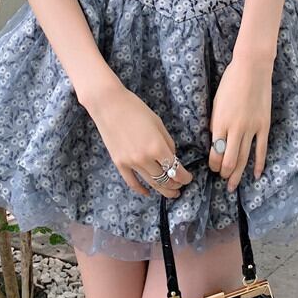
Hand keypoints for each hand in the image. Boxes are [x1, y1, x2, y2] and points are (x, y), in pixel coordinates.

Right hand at [87, 83, 194, 198]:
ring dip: (163, 190)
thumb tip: (172, 157)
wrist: (108, 104)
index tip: (188, 178)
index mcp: (157, 147)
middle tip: (180, 187)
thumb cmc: (135, 109)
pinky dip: (141, 189)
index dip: (185, 177)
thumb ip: (168, 142)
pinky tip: (148, 193)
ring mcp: (130, 163)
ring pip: (151, 183)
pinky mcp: (119, 163)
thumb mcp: (158, 123)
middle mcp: (144, 158)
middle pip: (164, 180)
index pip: (176, 170)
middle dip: (175, 185)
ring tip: (170, 193)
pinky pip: (132, 182)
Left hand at [208, 52, 272, 192]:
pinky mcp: (264, 125)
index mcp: (220, 122)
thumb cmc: (230, 82)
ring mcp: (251, 128)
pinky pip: (261, 149)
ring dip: (238, 174)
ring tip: (234, 185)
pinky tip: (256, 175)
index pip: (215, 152)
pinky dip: (258, 164)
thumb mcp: (217, 102)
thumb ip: (216, 122)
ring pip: (245, 158)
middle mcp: (235, 128)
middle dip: (225, 173)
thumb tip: (216, 138)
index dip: (213, 164)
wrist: (252, 68)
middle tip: (223, 180)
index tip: (213, 168)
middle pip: (230, 160)